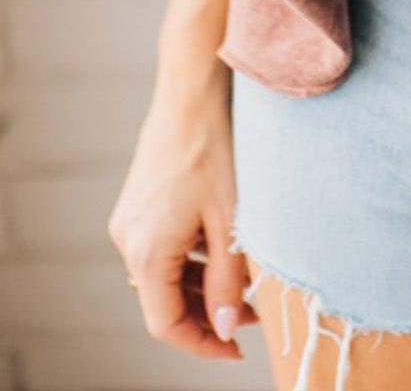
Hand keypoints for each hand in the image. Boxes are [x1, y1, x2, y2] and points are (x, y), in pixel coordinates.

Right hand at [107, 62, 258, 360]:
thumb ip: (228, 281)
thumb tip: (227, 329)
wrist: (194, 88)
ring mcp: (130, 219)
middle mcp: (128, 239)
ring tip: (247, 281)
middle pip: (163, 300)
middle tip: (254, 314)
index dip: (203, 342)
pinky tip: (222, 246)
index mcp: (146, 251)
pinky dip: (189, 258)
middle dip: (207, 313)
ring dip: (200, 285)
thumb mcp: (231, 221)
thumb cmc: (217, 149)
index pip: (166, 323)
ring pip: (163, 274)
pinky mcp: (138, 202)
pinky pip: (161, 247)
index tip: (238, 350)